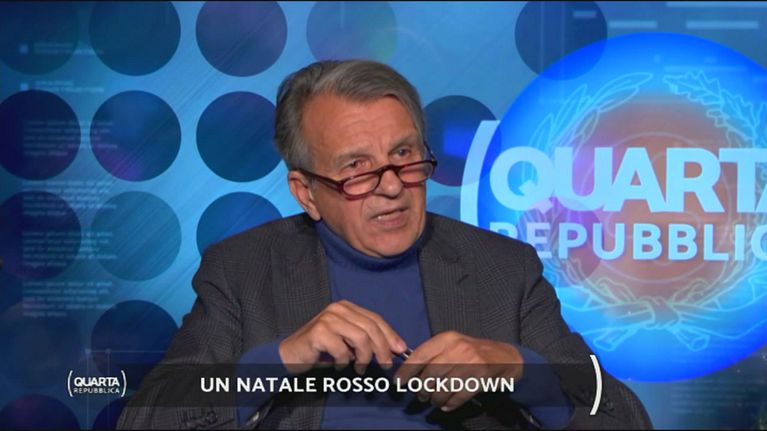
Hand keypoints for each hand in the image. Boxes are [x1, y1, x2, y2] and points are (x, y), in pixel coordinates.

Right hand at [278, 300, 406, 374]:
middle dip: (382, 349)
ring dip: (364, 357)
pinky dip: (344, 362)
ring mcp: (328, 319)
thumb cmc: (321, 349)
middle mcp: (338, 309)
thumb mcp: (347, 341)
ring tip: (360, 369)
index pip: (375, 319)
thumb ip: (366, 340)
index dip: (390, 335)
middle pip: (371, 328)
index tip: (401, 350)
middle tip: (385, 365)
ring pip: (360, 338)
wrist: (291, 354)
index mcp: (346, 307)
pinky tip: (339, 366)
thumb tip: (394, 349)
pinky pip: (342, 349)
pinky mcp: (319, 332)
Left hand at [394, 331, 523, 411]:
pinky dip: (449, 403)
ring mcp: (470, 364)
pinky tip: (446, 405)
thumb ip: (433, 354)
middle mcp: (458, 349)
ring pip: (443, 388)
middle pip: (430, 375)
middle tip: (421, 395)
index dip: (407, 371)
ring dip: (434, 398)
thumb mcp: (453, 344)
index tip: (398, 382)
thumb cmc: (472, 351)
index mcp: (447, 338)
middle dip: (422, 389)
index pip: (420, 355)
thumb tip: (410, 371)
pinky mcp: (480, 379)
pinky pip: (458, 396)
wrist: (505, 357)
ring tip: (434, 400)